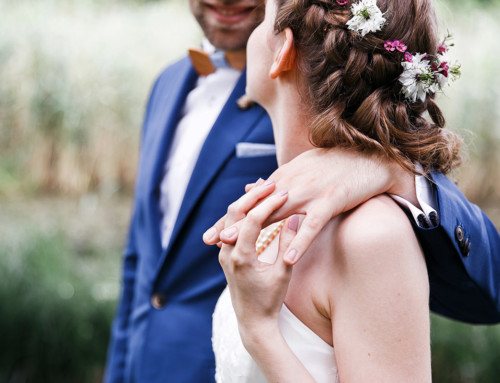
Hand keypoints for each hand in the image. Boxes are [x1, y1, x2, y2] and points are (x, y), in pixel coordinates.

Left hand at [204, 147, 415, 263]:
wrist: (368, 157)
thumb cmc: (335, 165)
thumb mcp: (301, 169)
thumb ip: (277, 181)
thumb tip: (253, 187)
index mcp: (285, 178)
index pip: (252, 201)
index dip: (232, 217)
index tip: (214, 232)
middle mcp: (292, 184)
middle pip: (256, 207)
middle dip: (232, 223)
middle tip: (212, 240)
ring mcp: (310, 192)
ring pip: (277, 213)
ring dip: (254, 229)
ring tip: (235, 245)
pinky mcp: (330, 201)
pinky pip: (313, 224)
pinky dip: (300, 240)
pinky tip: (290, 258)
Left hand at [218, 187, 298, 331]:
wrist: (252, 321)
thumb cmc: (270, 300)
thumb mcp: (283, 273)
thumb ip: (287, 245)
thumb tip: (294, 218)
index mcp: (241, 257)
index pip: (252, 219)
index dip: (269, 204)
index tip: (284, 193)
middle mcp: (227, 252)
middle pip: (235, 212)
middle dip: (253, 196)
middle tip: (271, 183)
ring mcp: (223, 252)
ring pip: (231, 217)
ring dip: (247, 202)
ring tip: (265, 190)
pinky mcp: (226, 254)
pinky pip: (232, 226)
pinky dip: (244, 213)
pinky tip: (257, 205)